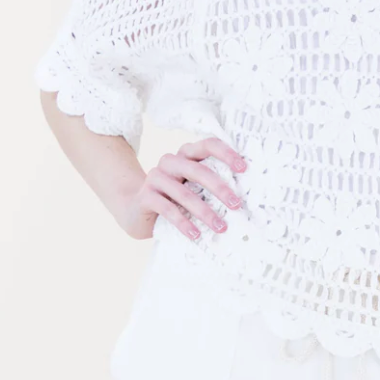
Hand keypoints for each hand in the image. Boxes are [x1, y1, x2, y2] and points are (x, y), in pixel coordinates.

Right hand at [119, 138, 247, 241]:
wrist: (135, 210)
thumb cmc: (174, 198)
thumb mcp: (192, 187)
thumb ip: (210, 185)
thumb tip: (242, 197)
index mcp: (186, 154)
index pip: (208, 145)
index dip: (226, 154)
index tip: (244, 168)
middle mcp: (170, 162)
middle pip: (198, 170)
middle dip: (220, 188)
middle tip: (237, 205)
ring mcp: (155, 177)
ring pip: (184, 193)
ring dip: (205, 212)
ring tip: (221, 227)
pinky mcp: (145, 196)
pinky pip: (167, 209)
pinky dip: (184, 223)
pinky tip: (196, 235)